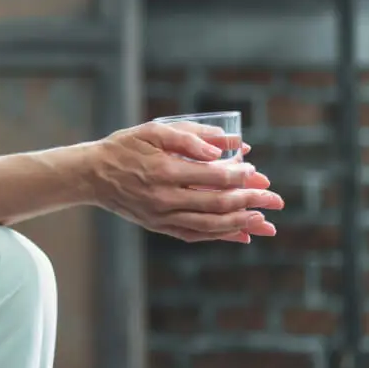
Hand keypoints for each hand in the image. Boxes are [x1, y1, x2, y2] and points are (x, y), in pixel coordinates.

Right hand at [86, 121, 283, 243]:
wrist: (92, 175)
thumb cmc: (125, 147)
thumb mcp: (154, 130)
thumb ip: (191, 137)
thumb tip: (227, 146)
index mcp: (165, 170)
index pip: (214, 176)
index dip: (239, 175)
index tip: (256, 171)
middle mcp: (165, 198)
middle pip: (218, 203)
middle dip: (251, 201)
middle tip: (276, 199)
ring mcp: (162, 216)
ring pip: (210, 225)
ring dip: (242, 223)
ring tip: (266, 222)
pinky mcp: (159, 226)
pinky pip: (196, 235)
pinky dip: (221, 236)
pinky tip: (242, 235)